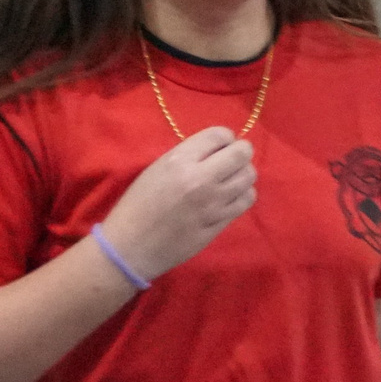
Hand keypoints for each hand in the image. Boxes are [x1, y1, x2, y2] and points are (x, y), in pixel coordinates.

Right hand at [98, 127, 256, 279]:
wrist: (132, 246)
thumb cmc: (138, 204)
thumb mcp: (157, 169)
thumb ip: (188, 156)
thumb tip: (217, 150)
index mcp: (179, 161)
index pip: (220, 135)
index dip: (225, 138)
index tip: (220, 146)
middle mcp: (201, 179)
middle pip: (242, 153)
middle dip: (240, 152)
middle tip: (231, 160)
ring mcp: (213, 204)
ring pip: (249, 177)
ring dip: (242, 174)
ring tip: (230, 179)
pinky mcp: (220, 224)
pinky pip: (245, 200)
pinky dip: (242, 194)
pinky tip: (230, 197)